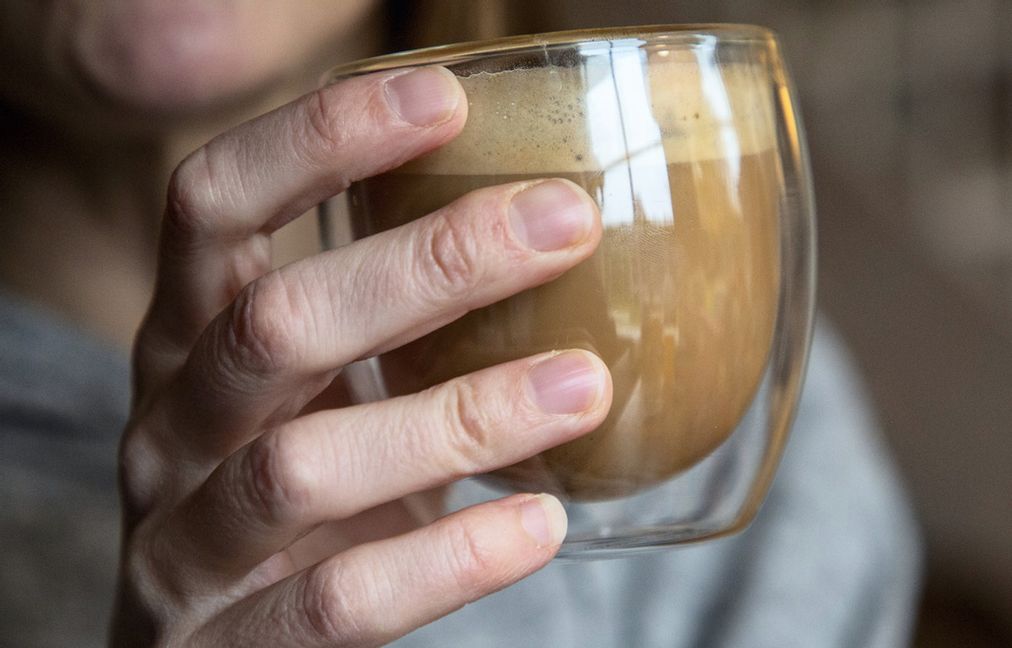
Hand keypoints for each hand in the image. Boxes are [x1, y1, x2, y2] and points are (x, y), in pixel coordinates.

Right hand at [112, 66, 610, 645]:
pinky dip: (446, 558)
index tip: (443, 98)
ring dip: (460, 416)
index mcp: (187, 338)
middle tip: (565, 224)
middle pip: (274, 318)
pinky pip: (338, 602)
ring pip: (303, 463)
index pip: (211, 204)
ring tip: (584, 385)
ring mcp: (184, 547)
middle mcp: (170, 427)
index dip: (315, 140)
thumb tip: (548, 229)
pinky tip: (541, 525)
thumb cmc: (299, 499)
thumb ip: (390, 325)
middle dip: (428, 263)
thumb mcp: (321, 392)